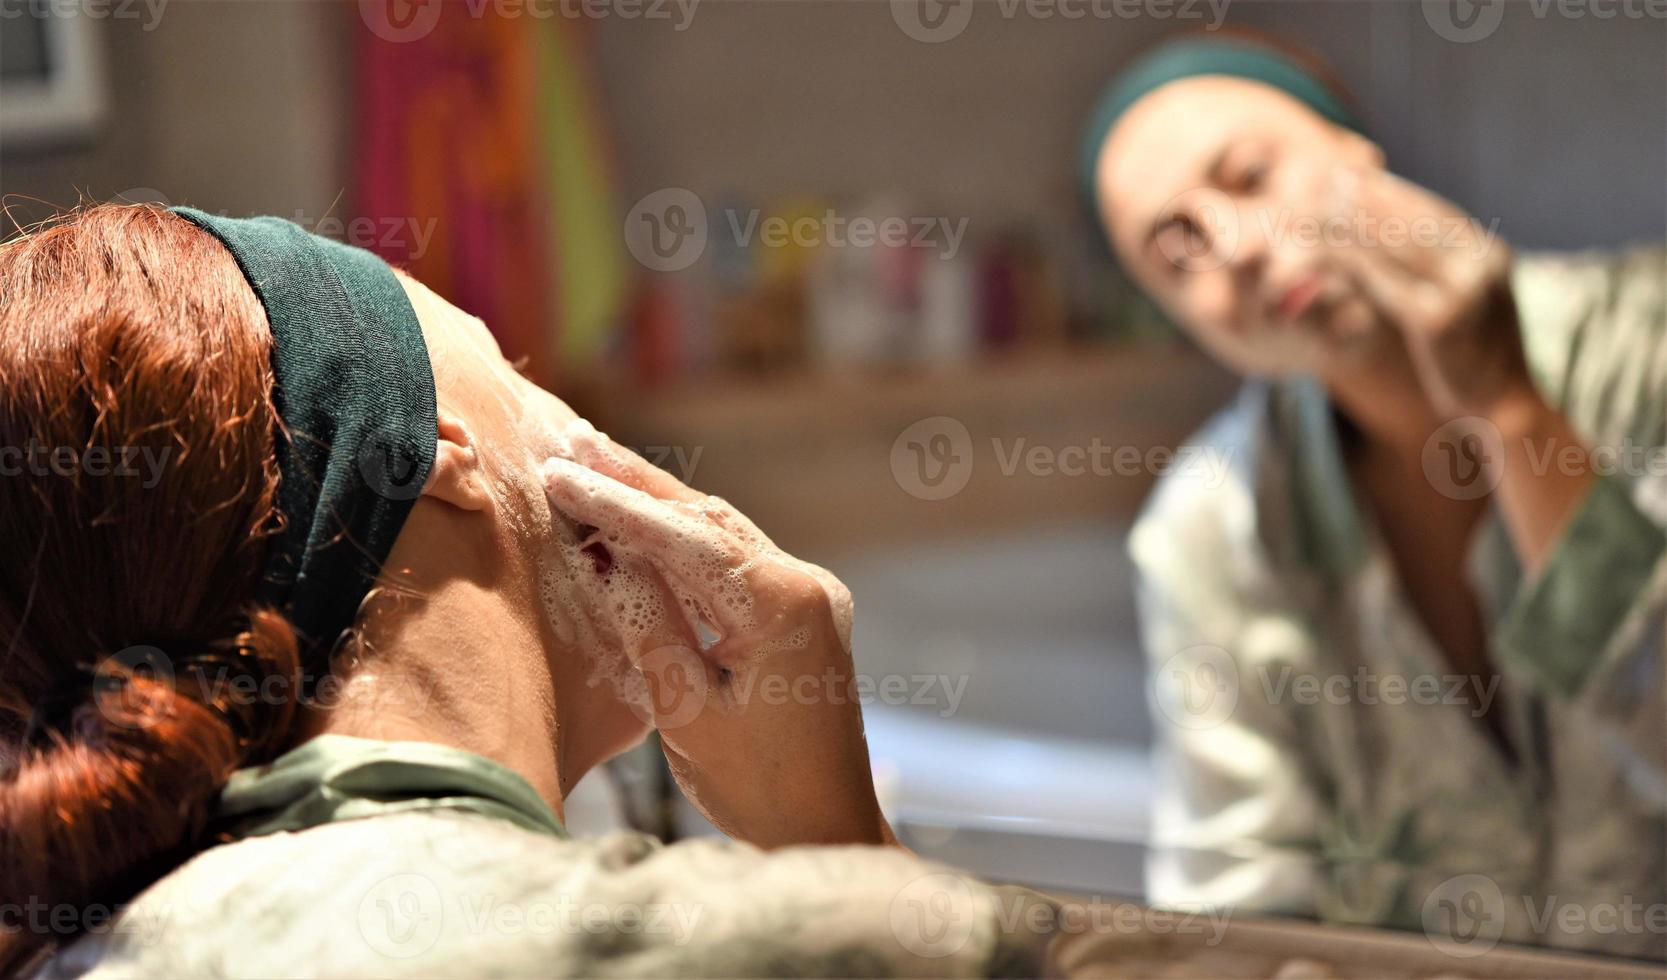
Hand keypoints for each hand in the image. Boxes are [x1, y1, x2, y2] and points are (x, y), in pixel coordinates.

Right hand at [542, 425, 892, 847]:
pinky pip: (733, 562)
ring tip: (595, 462)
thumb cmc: (758, 786)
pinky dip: (683, 539)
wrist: (827, 827)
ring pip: (719, 532)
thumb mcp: (686, 712)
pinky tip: (642, 518)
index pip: (684, 537)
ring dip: (657, 501)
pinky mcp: (800, 612)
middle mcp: (805, 585)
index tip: (558, 475)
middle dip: (635, 481)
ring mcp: (808, 594)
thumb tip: (605, 555)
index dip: (615, 504)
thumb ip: (648, 625)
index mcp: (784, 606)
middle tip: (571, 442)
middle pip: (706, 518)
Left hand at [1329, 166, 1532, 419]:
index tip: (1347, 174)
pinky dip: (1351, 265)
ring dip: (1349, 224)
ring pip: (1394, 247)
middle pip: (1410, 221)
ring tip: (1311, 209)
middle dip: (1362, 199)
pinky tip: (1322, 253)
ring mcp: (1463, 292)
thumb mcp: (1462, 299)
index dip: (1387, 191)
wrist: (1503, 405)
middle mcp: (1479, 264)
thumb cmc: (1471, 355)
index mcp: (1486, 253)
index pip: (1430, 212)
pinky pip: (1384, 284)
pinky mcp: (1439, 322)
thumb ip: (1435, 266)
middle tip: (1320, 179)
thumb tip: (1389, 230)